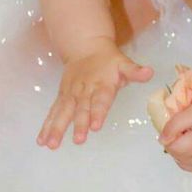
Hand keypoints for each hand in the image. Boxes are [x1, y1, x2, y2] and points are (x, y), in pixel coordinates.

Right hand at [37, 39, 152, 148]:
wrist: (85, 46)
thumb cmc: (109, 61)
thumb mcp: (123, 63)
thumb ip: (134, 71)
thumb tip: (149, 73)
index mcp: (101, 85)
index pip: (100, 100)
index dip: (98, 113)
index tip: (95, 126)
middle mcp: (84, 91)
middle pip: (81, 109)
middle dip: (79, 125)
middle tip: (78, 140)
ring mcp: (71, 95)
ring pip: (63, 113)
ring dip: (57, 128)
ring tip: (51, 144)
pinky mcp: (62, 97)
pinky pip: (53, 112)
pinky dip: (47, 125)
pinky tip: (42, 140)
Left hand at [159, 93, 191, 170]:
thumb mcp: (191, 112)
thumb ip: (173, 126)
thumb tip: (162, 140)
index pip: (170, 147)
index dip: (170, 135)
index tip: (179, 125)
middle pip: (176, 157)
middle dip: (176, 144)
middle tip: (185, 129)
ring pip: (184, 164)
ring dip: (181, 153)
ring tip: (189, 138)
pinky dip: (191, 159)